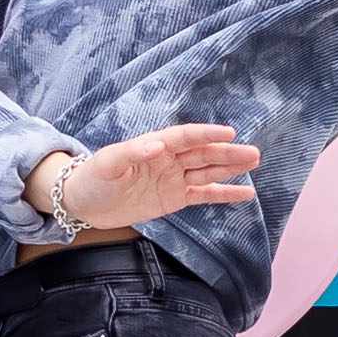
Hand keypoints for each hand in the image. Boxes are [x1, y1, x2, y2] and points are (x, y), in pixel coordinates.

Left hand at [35, 125, 261, 229]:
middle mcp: (168, 159)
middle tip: (252, 153)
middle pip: (202, 154)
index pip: (185, 137)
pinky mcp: (174, 198)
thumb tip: (157, 145)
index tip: (229, 133)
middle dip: (227, 153)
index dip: (206, 135)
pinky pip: (204, 194)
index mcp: (154, 146)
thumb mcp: (107, 164)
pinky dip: (224, 194)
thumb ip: (131, 153)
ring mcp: (173, 178)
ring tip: (254, 161)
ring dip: (230, 168)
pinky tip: (245, 193)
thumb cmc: (92, 178)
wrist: (83, 203)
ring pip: (207, 171)